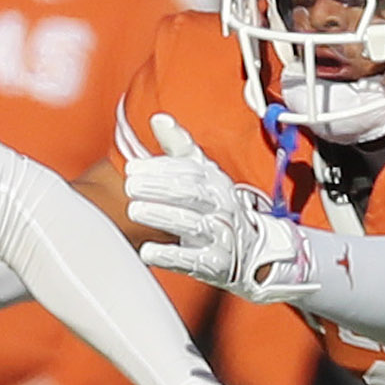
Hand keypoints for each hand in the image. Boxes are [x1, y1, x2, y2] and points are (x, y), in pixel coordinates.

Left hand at [128, 114, 302, 298]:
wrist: (252, 251)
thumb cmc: (217, 207)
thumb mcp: (203, 174)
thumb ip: (179, 147)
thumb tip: (158, 118)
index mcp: (216, 182)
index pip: (191, 171)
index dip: (162, 168)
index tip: (133, 169)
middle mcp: (221, 207)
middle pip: (192, 194)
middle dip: (161, 188)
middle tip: (131, 185)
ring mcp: (220, 237)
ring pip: (192, 225)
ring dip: (162, 216)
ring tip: (135, 210)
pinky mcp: (215, 265)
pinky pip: (193, 260)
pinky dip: (170, 255)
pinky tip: (147, 251)